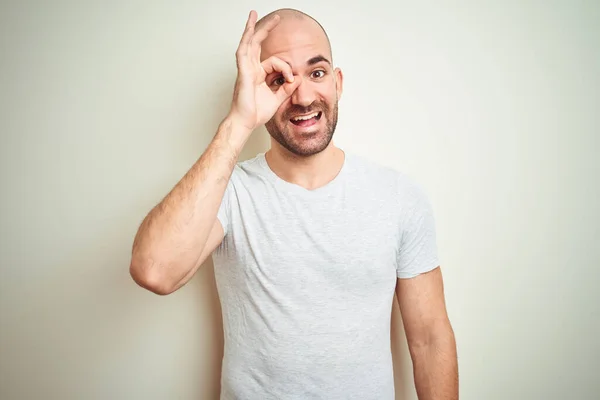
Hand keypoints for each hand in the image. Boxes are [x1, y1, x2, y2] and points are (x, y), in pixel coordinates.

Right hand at [228, 10, 300, 132]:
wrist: (246, 123)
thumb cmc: (256, 113)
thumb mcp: (278, 99)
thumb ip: (287, 88)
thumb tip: (298, 79)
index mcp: (259, 75)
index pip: (275, 62)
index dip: (287, 68)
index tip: (292, 80)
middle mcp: (251, 69)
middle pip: (257, 44)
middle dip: (266, 29)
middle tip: (276, 18)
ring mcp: (245, 70)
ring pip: (249, 43)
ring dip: (252, 28)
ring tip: (255, 14)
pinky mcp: (243, 72)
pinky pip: (243, 52)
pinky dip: (246, 39)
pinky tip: (249, 29)